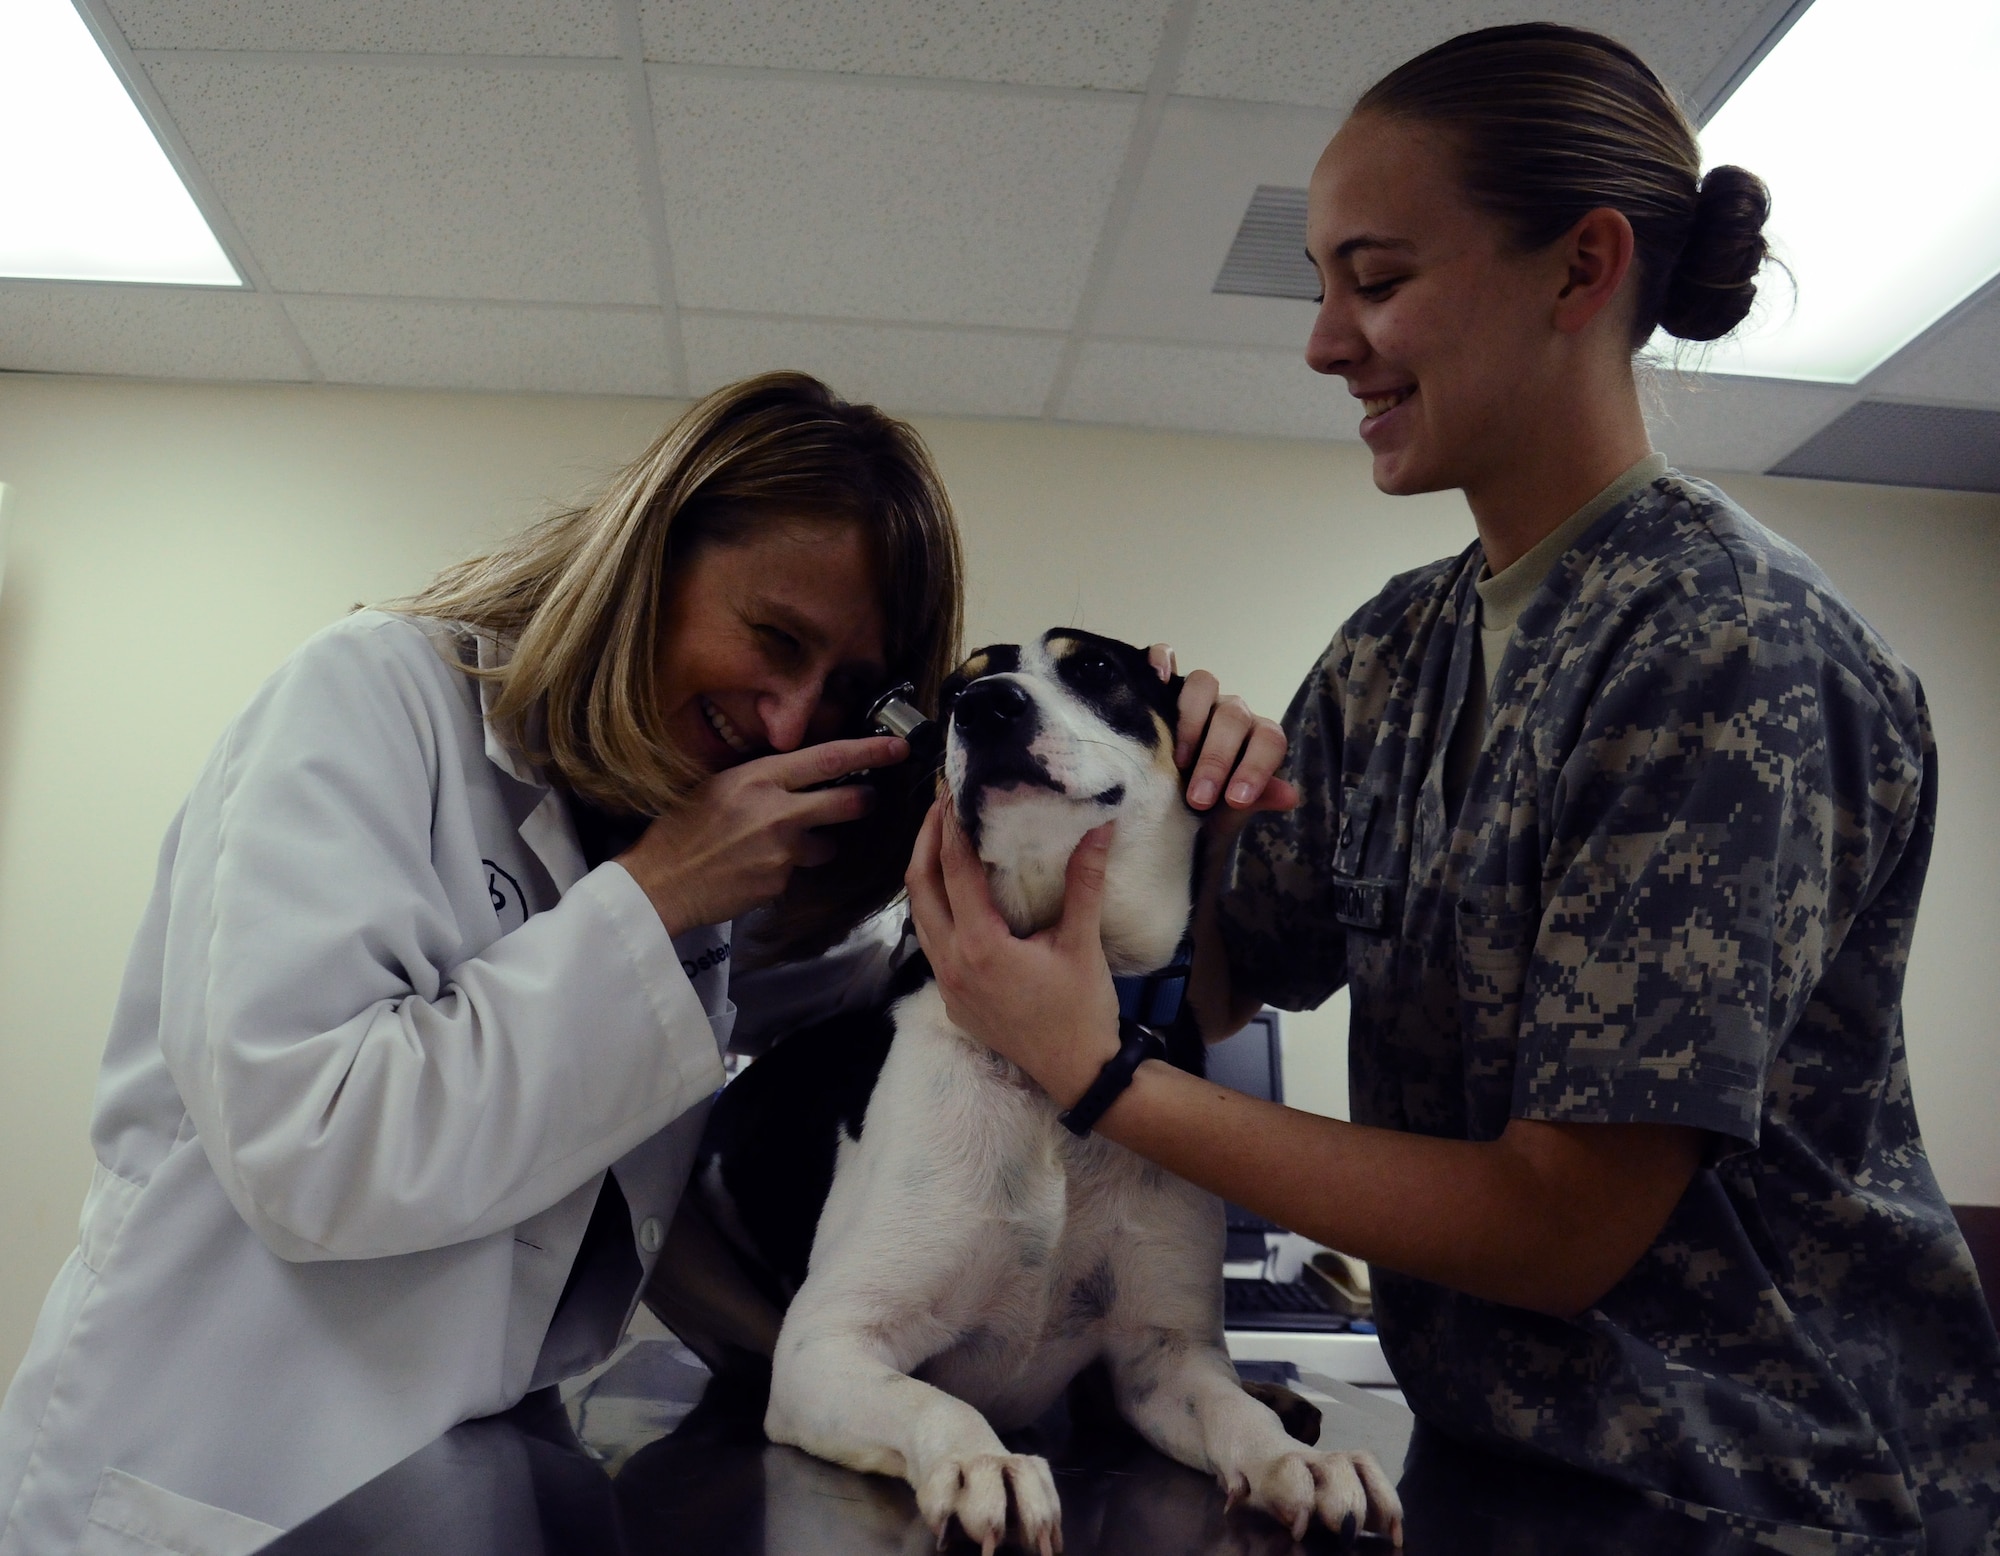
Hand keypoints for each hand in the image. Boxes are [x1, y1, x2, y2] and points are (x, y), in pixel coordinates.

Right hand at [617, 735, 907, 936]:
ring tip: (772, 845)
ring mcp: (782, 851)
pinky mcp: (780, 883)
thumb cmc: (680, 830)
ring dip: (813, 844)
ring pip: (825, 844)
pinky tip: (753, 868)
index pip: (829, 758)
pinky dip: (784, 870)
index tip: (898, 748)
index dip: (870, 752)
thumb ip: (763, 779)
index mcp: (759, 777)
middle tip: (866, 799)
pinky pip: (797, 871)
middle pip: (847, 802)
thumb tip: (801, 774)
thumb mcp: (718, 785)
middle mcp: (777, 811)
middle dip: (863, 801)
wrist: (659, 883)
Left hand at [905, 799, 1120, 1105]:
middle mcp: (952, 964)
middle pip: (920, 889)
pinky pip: (932, 945)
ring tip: (941, 842)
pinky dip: (936, 911)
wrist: (1079, 1073)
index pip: (954, 871)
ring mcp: (948, 986)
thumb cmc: (1082, 1010)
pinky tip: (956, 897)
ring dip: (926, 878)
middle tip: (937, 807)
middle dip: (924, 844)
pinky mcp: (954, 1002)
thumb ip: (1084, 883)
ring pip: (920, 919)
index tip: (951, 793)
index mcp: (980, 946)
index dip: (950, 827)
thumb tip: (1099, 828)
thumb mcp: (1082, 943)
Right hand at [1146, 645, 1299, 820]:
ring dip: (1191, 721)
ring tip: (1177, 761)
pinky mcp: (1163, 689)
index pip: (1269, 741)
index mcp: (1257, 739)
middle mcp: (1231, 713)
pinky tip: (1155, 678)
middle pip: (1233, 717)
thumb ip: (1257, 801)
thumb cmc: (1206, 812)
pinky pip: (1165, 659)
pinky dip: (1161, 661)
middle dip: (1217, 759)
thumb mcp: (1230, 815)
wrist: (1170, 813)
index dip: (1256, 768)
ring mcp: (1198, 699)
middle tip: (1198, 798)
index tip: (1236, 800)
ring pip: (1204, 684)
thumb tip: (1289, 796)